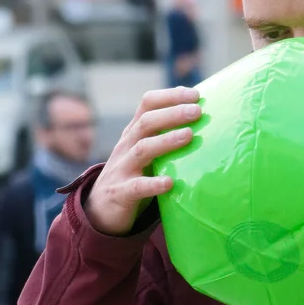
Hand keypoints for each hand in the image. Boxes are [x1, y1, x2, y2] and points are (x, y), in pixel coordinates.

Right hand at [87, 86, 201, 236]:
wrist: (99, 209)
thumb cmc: (133, 175)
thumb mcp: (144, 152)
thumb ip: (164, 137)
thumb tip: (204, 122)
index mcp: (133, 132)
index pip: (147, 103)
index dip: (170, 96)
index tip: (195, 95)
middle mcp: (126, 146)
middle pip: (146, 122)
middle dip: (172, 114)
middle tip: (197, 111)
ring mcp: (122, 169)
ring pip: (142, 149)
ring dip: (166, 141)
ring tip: (189, 136)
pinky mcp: (121, 193)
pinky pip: (137, 186)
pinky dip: (153, 184)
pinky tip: (170, 182)